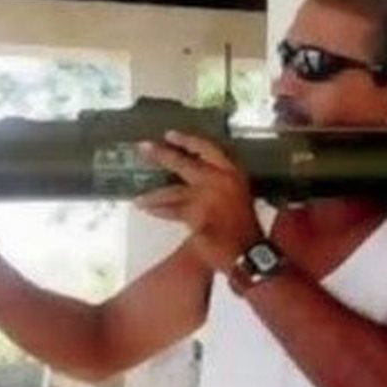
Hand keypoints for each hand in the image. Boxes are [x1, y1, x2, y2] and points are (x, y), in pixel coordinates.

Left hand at [133, 130, 261, 271]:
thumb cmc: (245, 227)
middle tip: (144, 148)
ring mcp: (206, 198)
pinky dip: (159, 210)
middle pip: (183, 164)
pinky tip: (147, 209)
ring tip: (138, 198)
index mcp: (233, 173)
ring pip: (172, 191)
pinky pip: (171, 211)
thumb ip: (218, 184)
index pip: (208, 149)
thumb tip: (194, 176)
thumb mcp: (238, 196)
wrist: (248, 251)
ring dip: (153, 195)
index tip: (170, 134)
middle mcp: (219, 180)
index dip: (188, 141)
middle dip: (161, 155)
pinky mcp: (196, 216)